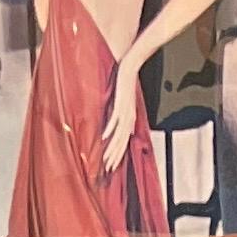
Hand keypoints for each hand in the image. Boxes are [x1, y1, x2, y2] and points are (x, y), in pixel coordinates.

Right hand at [103, 53, 142, 175]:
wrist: (131, 67)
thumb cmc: (126, 84)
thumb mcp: (125, 102)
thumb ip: (123, 115)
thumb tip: (123, 127)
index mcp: (129, 120)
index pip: (124, 142)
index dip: (118, 154)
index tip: (111, 166)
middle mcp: (129, 119)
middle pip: (122, 143)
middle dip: (115, 157)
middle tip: (108, 169)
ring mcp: (125, 112)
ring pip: (119, 135)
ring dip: (112, 148)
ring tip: (106, 159)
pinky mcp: (121, 104)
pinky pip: (115, 120)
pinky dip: (110, 129)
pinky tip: (104, 138)